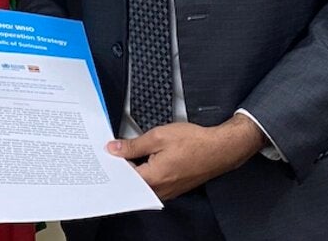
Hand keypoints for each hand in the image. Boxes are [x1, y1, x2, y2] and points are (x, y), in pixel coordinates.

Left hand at [106, 116, 265, 199]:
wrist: (220, 149)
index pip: (122, 175)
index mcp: (153, 178)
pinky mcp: (174, 188)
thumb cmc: (195, 142)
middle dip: (123, 165)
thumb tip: (114, 148)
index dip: (114, 162)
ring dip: (136, 168)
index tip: (107, 152)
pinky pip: (154, 182)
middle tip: (117, 149)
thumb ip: (133, 144)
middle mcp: (160, 190)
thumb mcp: (158, 136)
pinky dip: (148, 171)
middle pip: (131, 180)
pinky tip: (149, 157)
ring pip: (143, 182)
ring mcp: (168, 191)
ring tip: (135, 151)